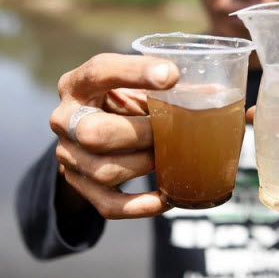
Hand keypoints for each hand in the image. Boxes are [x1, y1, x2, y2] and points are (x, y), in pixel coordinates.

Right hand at [48, 53, 178, 218]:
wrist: (85, 134)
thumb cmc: (119, 105)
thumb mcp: (132, 88)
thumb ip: (163, 88)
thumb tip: (215, 95)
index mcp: (77, 84)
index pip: (100, 72)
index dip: (135, 72)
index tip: (172, 75)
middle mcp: (63, 119)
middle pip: (94, 133)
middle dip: (140, 134)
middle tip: (167, 130)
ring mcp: (67, 155)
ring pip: (105, 170)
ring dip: (144, 165)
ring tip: (168, 156)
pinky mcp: (78, 185)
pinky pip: (108, 204)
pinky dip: (141, 205)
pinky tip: (167, 198)